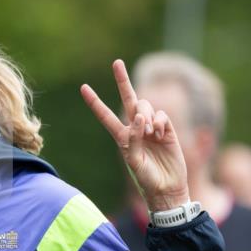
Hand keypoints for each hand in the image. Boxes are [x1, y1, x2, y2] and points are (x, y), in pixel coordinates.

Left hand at [81, 59, 189, 210]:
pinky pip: (160, 114)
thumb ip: (133, 139)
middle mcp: (135, 128)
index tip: (83, 88)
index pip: (105, 116)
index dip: (95, 102)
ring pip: (145, 106)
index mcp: (122, 137)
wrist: (167, 187)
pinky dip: (158, 121)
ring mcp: (151, 127)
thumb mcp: (134, 161)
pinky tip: (159, 133)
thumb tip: (139, 117)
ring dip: (146, 115)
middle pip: (128, 99)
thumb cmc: (146, 179)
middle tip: (116, 62)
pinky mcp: (167, 129)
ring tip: (150, 133)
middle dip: (122, 80)